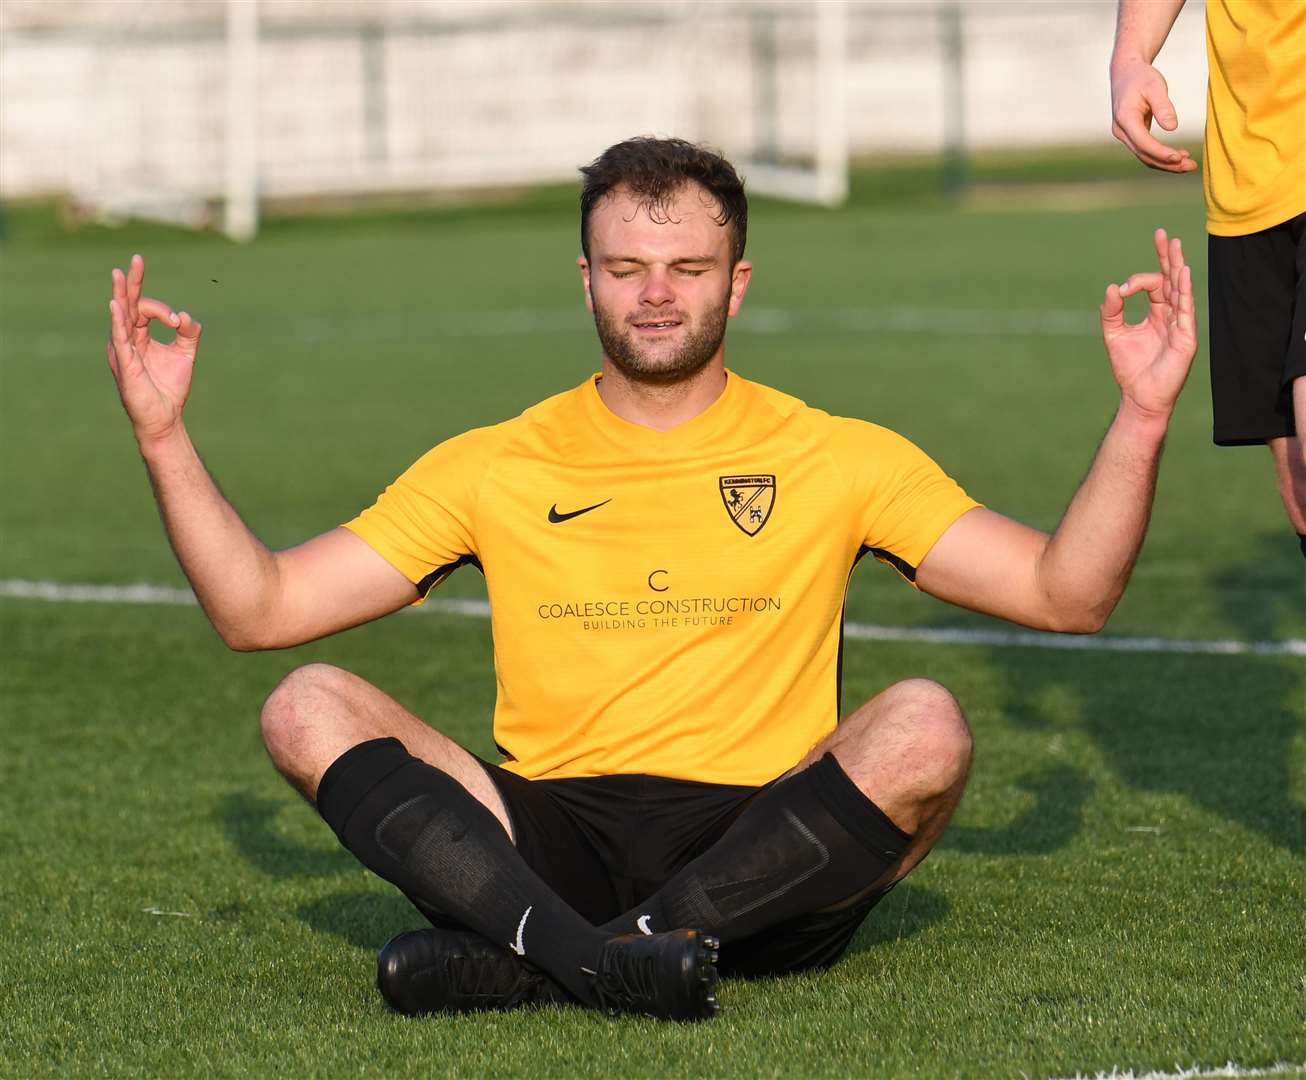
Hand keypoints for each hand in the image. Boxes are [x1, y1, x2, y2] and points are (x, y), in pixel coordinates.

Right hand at [106, 254, 201, 444]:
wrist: (165, 416)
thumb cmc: (170, 387)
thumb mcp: (185, 354)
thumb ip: (189, 333)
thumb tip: (187, 317)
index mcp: (139, 336)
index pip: (144, 308)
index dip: (162, 308)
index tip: (179, 321)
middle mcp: (127, 339)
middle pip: (128, 304)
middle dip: (131, 282)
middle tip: (136, 260)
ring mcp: (122, 348)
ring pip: (121, 315)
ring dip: (121, 293)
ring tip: (118, 273)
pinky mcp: (124, 361)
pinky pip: (119, 336)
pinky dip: (118, 319)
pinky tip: (116, 304)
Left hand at [1099, 229, 1196, 420]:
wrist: (1139, 397)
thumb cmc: (1129, 368)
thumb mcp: (1113, 334)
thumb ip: (1111, 311)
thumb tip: (1112, 287)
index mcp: (1157, 314)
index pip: (1155, 284)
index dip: (1139, 279)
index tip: (1122, 289)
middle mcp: (1172, 316)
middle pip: (1172, 280)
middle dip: (1167, 258)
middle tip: (1162, 236)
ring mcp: (1181, 325)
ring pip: (1181, 290)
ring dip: (1177, 268)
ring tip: (1174, 246)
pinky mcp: (1185, 337)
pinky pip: (1186, 309)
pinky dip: (1184, 290)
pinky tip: (1182, 273)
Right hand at [1110, 60, 1196, 172]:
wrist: (1126, 72)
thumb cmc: (1141, 77)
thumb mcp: (1155, 86)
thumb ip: (1163, 106)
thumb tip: (1172, 128)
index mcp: (1125, 119)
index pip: (1143, 142)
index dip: (1161, 152)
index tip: (1179, 157)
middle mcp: (1121, 131)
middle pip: (1144, 154)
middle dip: (1167, 163)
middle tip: (1191, 166)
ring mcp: (1125, 135)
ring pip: (1145, 156)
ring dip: (1166, 163)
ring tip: (1189, 165)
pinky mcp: (1132, 135)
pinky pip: (1146, 151)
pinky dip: (1162, 156)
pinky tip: (1179, 157)